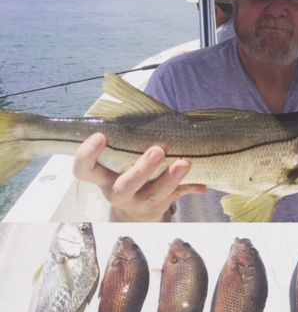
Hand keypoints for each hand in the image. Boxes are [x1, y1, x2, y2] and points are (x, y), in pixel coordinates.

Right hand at [73, 133, 206, 221]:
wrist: (136, 212)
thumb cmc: (125, 174)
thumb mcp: (118, 161)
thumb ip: (123, 139)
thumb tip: (128, 99)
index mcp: (103, 177)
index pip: (84, 169)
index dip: (87, 154)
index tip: (100, 136)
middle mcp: (118, 193)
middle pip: (124, 186)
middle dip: (141, 170)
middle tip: (158, 151)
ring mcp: (139, 203)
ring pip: (153, 194)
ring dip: (170, 178)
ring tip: (184, 163)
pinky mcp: (159, 207)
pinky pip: (175, 198)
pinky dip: (189, 188)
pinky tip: (201, 184)